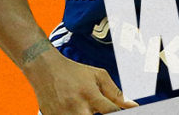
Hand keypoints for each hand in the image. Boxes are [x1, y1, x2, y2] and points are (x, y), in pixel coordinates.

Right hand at [24, 49, 138, 114]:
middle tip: (98, 106)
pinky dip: (75, 114)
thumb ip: (116, 93)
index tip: (124, 112)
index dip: (121, 113)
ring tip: (86, 106)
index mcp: (90, 94)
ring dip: (87, 114)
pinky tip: (77, 108)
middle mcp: (76, 107)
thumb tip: (134, 105)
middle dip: (101, 114)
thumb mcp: (98, 76)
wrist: (45, 69)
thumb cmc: (74, 72)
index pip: (111, 111)